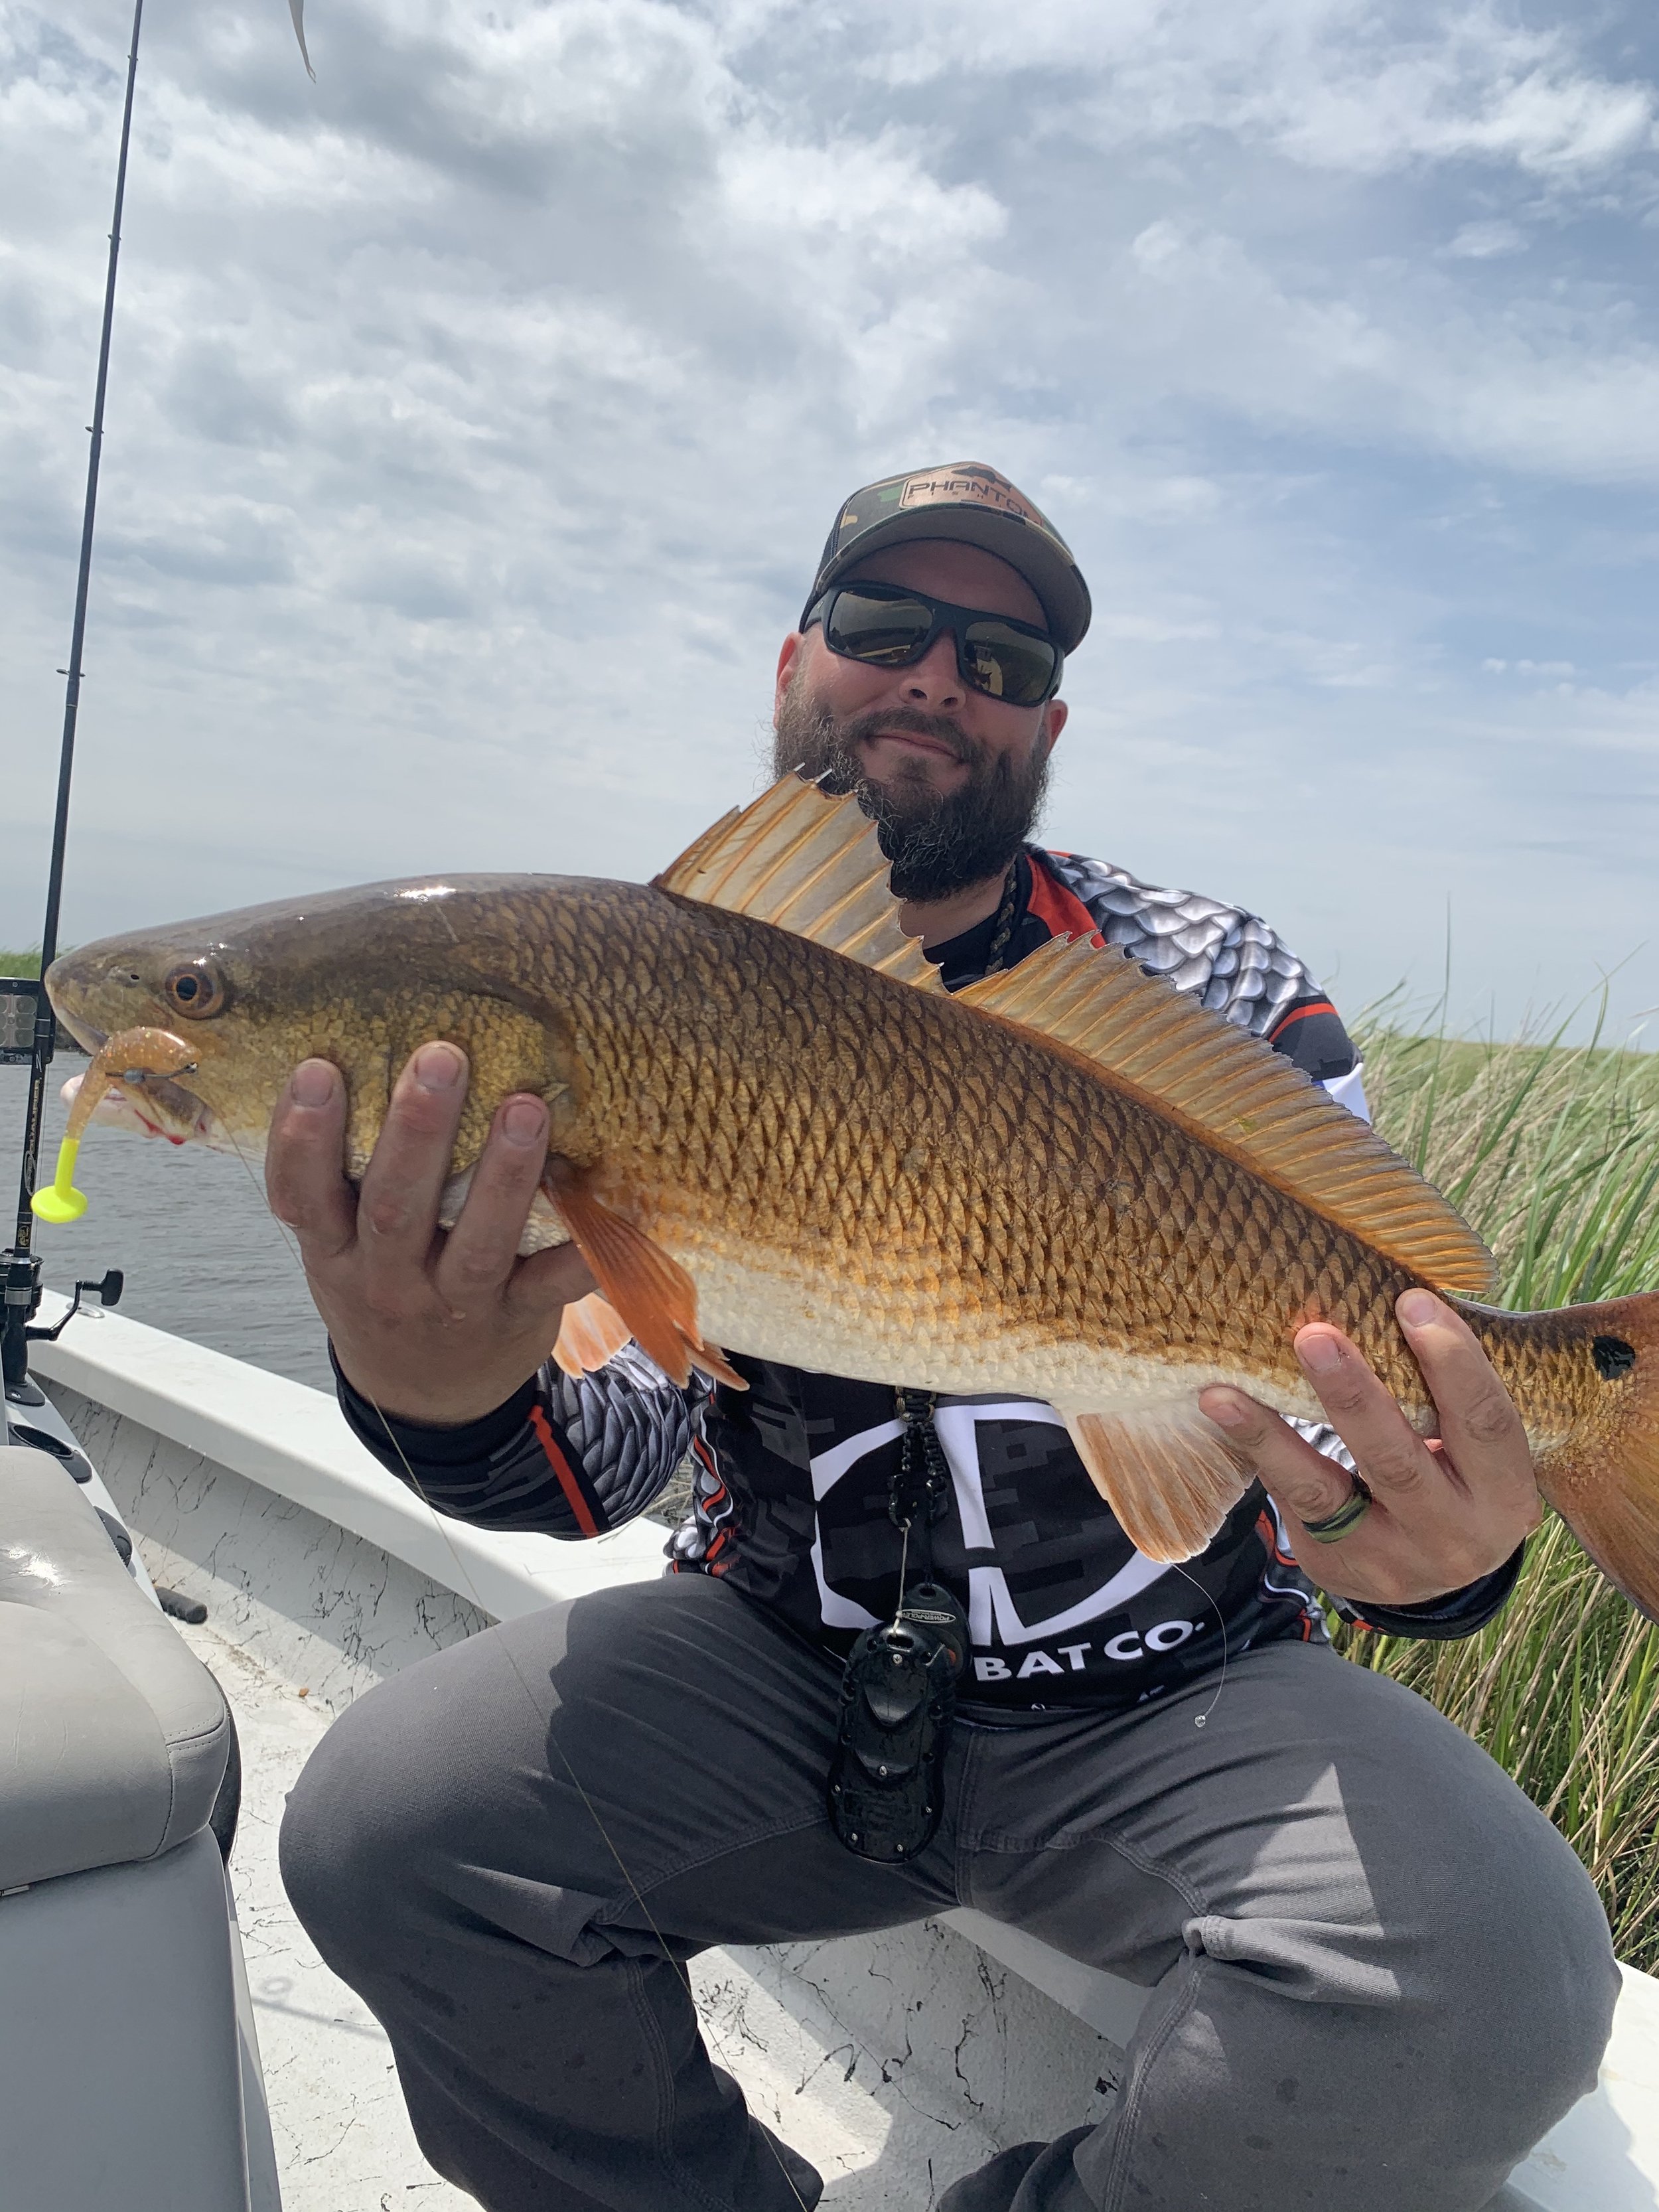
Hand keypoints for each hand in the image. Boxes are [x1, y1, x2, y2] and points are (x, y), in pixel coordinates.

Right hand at [266, 1042, 595, 1425]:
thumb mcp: (340, 1244)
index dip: (303, 1138)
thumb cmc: (383, 1287)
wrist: (427, 1395)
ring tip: (525, 1108)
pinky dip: (587, 1248)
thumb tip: (354, 1055)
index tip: (317, 1070)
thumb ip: (343, 1176)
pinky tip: (616, 1203)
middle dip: (416, 1133)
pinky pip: (556, 1282)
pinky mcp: (519, 1316)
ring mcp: (456, 1304)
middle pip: (394, 1210)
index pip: (302, 1196)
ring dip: (502, 1176)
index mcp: (334, 1252)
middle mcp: (388, 1283)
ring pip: (477, 1244)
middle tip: (441, 1057)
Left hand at [1198, 1289, 1542, 1608]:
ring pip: (1327, 1489)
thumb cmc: (1456, 1472)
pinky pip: (1290, 1502)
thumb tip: (1404, 1283)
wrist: (1434, 1569)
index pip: (1486, 1423)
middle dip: (1355, 1396)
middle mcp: (1457, 1536)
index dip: (1454, 1362)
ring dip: (1275, 1434)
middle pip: (1400, 1461)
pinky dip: (1256, 1451)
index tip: (1411, 1300)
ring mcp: (1392, 1561)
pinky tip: (1222, 1408)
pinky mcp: (1336, 1565)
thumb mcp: (1475, 1446)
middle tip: (1315, 1334)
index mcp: (1505, 1494)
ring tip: (1228, 1388)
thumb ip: (1452, 1385)